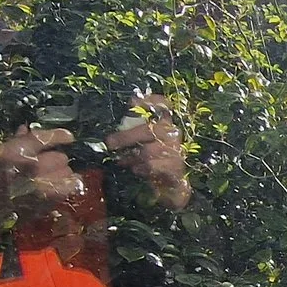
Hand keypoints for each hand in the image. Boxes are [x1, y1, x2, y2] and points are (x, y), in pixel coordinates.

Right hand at [0, 127, 82, 222]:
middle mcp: (31, 168)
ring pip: (66, 172)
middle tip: (50, 162)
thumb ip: (13, 141)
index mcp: (15, 152)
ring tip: (55, 174)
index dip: (59, 135)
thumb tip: (25, 129)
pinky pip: (68, 188)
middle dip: (56, 158)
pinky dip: (68, 185)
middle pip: (60, 157)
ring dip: (62, 172)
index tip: (68, 137)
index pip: (43, 138)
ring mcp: (41, 186)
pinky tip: (64, 184)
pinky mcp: (47, 201)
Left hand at [105, 95, 192, 209]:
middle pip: (148, 130)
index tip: (132, 101)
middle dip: (125, 137)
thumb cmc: (155, 160)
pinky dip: (140, 168)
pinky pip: (151, 166)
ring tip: (121, 161)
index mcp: (166, 123)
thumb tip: (117, 124)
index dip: (149, 101)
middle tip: (110, 143)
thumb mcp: (146, 142)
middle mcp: (173, 133)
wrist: (172, 185)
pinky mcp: (175, 167)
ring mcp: (176, 150)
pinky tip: (136, 170)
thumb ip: (136, 129)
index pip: (163, 105)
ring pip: (147, 151)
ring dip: (130, 157)